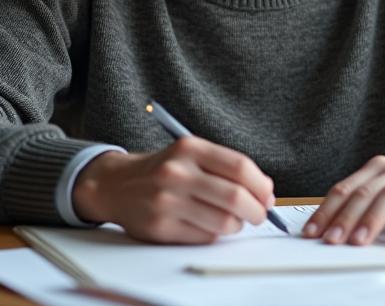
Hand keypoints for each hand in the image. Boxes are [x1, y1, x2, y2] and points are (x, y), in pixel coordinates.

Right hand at [71, 137, 275, 243]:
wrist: (117, 185)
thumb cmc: (163, 170)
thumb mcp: (190, 154)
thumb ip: (225, 167)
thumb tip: (264, 192)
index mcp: (189, 147)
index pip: (240, 167)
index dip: (261, 185)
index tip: (267, 195)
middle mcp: (176, 172)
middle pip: (235, 197)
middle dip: (256, 210)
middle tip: (259, 214)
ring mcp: (167, 200)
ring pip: (223, 222)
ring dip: (236, 225)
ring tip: (232, 220)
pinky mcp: (160, 226)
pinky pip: (205, 237)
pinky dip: (215, 235)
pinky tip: (208, 226)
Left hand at [301, 155, 384, 246]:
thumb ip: (371, 205)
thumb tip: (335, 228)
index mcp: (382, 168)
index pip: (347, 188)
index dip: (327, 209)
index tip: (312, 231)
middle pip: (365, 192)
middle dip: (344, 217)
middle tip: (330, 240)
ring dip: (371, 220)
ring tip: (358, 241)